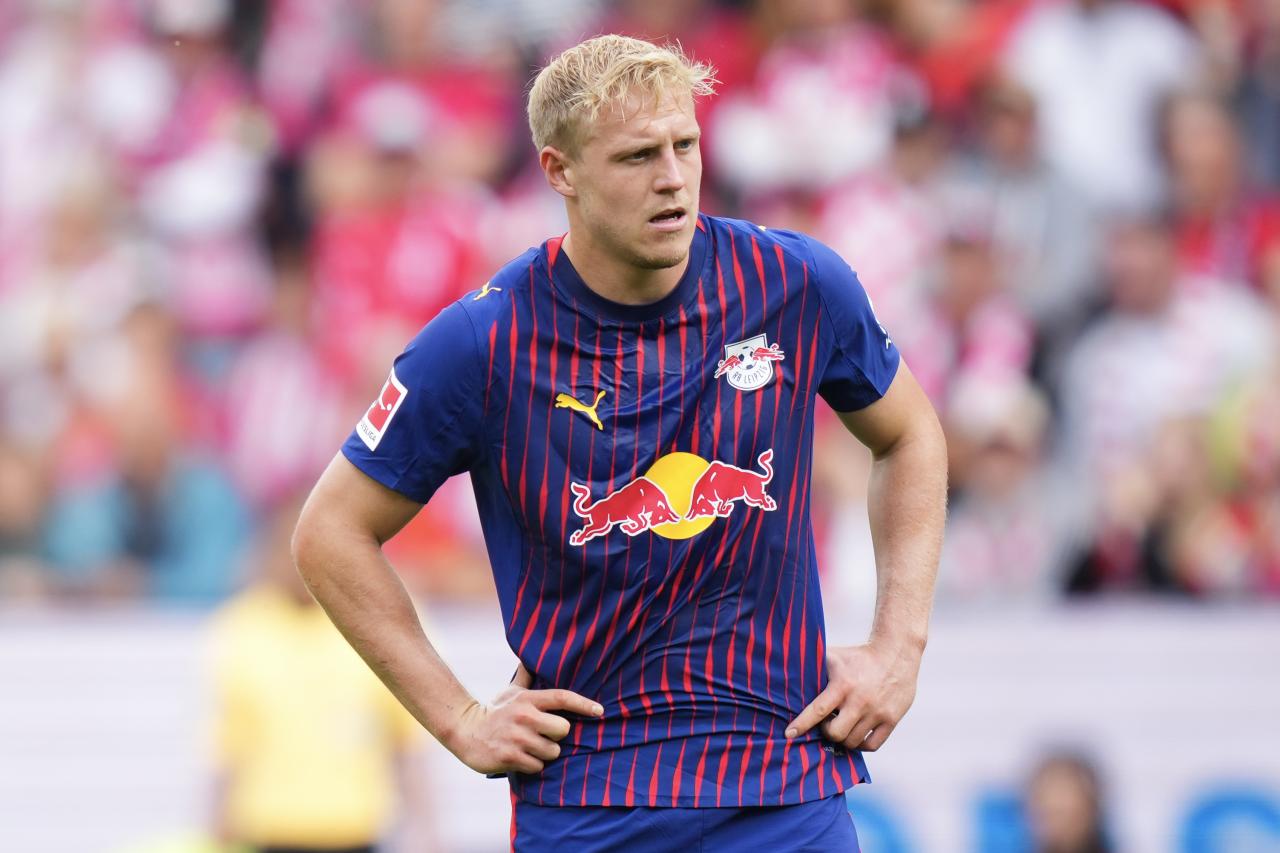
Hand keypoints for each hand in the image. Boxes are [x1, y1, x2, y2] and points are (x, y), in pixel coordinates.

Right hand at [444, 663, 602, 774]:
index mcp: (527, 699)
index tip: (600, 711)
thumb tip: (532, 656)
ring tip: (527, 746)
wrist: (464, 731)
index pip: (562, 698)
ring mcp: (517, 737)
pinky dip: (531, 765)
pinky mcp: (510, 757)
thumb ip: (525, 677)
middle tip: (541, 734)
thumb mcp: (510, 692)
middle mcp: (524, 716)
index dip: (583, 704)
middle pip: (563, 729)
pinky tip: (519, 756)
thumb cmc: (494, 712)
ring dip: (543, 753)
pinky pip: (537, 766)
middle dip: (556, 736)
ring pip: (552, 751)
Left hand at [784, 642, 920, 751]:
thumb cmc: (857, 656)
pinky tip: (855, 735)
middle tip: (826, 723)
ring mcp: (878, 712)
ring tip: (841, 726)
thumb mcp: (833, 657)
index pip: (819, 710)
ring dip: (843, 738)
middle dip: (826, 731)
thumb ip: (813, 669)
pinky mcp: (892, 719)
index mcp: (843, 684)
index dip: (802, 724)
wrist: (895, 653)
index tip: (789, 734)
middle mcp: (860, 700)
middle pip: (835, 732)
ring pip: (853, 742)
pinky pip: (872, 745)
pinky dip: (861, 745)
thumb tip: (785, 675)